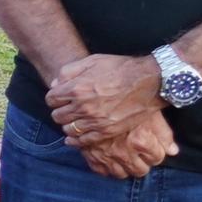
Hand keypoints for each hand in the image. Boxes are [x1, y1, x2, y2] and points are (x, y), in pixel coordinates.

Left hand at [44, 52, 161, 146]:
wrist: (149, 82)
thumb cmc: (121, 69)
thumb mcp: (92, 61)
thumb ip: (69, 72)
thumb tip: (55, 84)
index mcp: (77, 88)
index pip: (51, 99)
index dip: (54, 98)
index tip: (60, 97)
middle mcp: (83, 106)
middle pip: (57, 115)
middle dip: (60, 111)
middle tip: (67, 108)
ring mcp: (95, 121)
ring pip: (68, 129)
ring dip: (68, 124)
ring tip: (74, 120)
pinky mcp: (107, 131)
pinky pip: (83, 141)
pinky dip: (76, 140)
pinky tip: (74, 138)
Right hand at [76, 103, 176, 180]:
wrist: (95, 91)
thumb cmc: (128, 97)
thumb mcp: (149, 111)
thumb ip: (163, 133)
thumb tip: (173, 151)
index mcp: (140, 141)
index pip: (156, 158)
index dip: (157, 151)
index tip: (153, 146)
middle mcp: (123, 151)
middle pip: (140, 170)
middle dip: (143, 162)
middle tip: (141, 152)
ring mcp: (105, 154)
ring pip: (120, 173)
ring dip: (125, 167)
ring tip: (126, 155)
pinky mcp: (89, 152)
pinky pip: (100, 170)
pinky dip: (105, 166)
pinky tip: (110, 157)